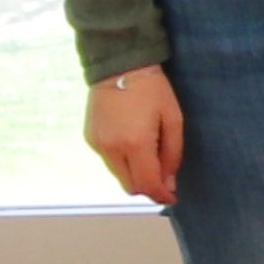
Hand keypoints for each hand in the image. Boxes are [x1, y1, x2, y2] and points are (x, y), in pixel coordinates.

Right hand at [85, 66, 183, 205]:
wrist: (119, 66)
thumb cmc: (152, 90)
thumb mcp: (173, 120)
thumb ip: (172, 155)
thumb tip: (168, 184)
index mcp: (136, 144)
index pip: (148, 185)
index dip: (161, 195)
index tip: (172, 197)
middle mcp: (112, 149)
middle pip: (131, 186)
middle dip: (148, 186)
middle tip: (164, 177)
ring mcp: (98, 145)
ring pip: (119, 176)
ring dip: (135, 173)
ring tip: (149, 152)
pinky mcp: (90, 138)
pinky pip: (109, 161)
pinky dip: (122, 161)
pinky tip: (132, 140)